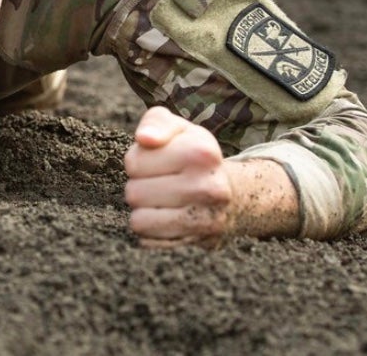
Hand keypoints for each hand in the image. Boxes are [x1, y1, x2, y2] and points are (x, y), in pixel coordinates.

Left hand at [124, 106, 232, 248]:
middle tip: (160, 183)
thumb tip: (144, 139)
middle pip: (134, 193)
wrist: (232, 193)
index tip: (156, 162)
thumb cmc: (193, 154)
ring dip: (143, 210)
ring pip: (139, 221)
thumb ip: (156, 123)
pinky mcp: (200, 242)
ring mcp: (207, 219)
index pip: (134, 163)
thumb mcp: (178, 128)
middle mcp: (209, 187)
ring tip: (162, 200)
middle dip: (139, 187)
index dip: (137, 161)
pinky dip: (152, 230)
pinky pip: (149, 241)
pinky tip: (168, 217)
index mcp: (201, 152)